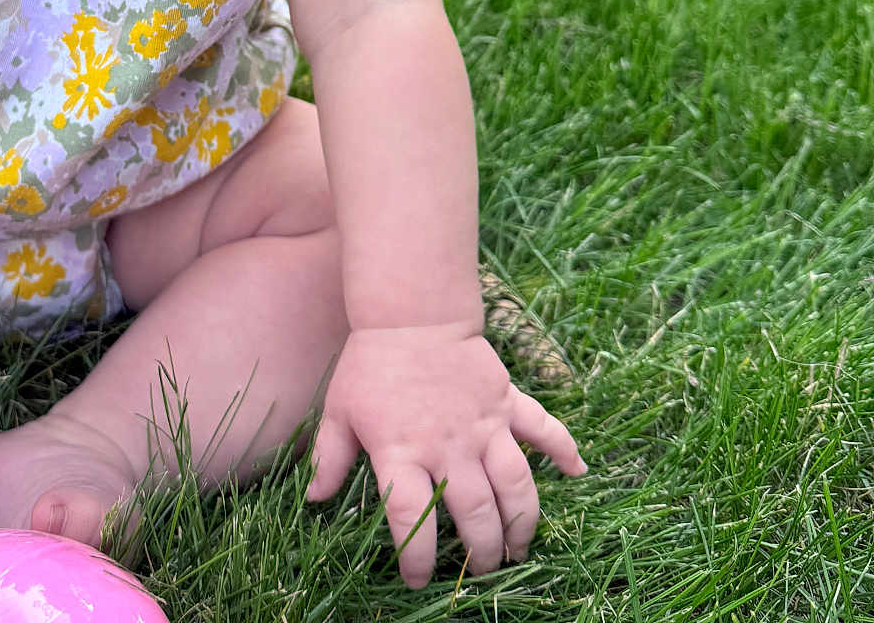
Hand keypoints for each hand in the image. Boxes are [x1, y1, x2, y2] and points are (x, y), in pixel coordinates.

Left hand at [307, 323, 585, 586]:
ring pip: (515, 487)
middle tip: (478, 572)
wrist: (410, 312)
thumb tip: (314, 500)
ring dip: (521, 524)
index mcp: (402, 450)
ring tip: (518, 549)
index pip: (413, 518)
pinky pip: (544, 429)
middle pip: (475, 515)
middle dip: (480, 554)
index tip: (418, 580)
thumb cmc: (370, 363)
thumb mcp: (339, 410)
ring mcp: (484, 426)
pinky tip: (578, 473)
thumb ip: (329, 458)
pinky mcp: (507, 404)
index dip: (417, 557)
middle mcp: (448, 446)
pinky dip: (565, 449)